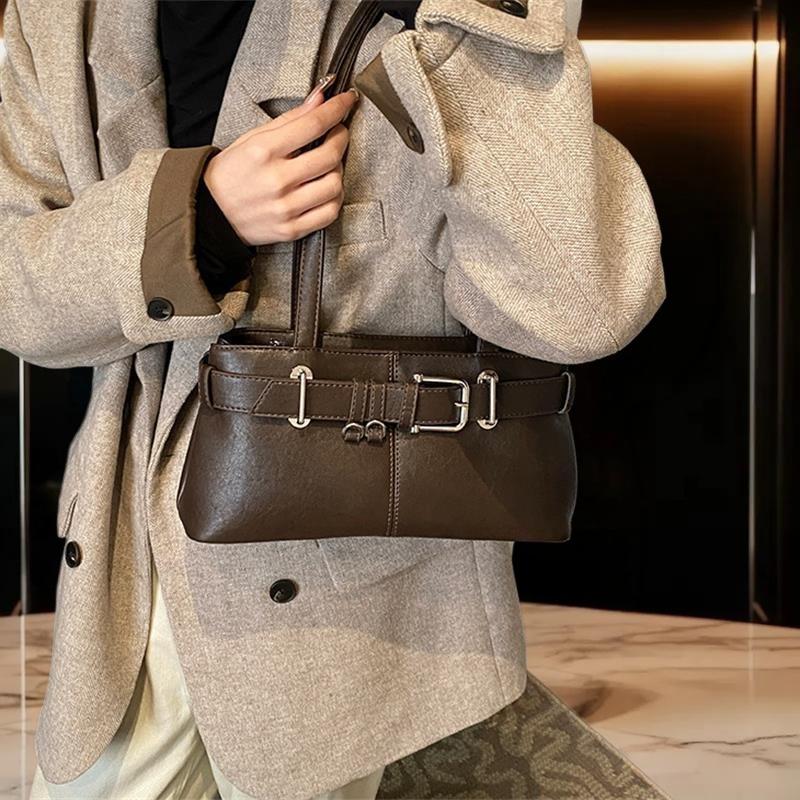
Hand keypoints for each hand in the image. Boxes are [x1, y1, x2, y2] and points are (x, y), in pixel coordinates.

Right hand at [202, 79, 359, 246]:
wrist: (211, 213)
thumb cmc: (231, 174)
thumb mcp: (252, 138)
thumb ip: (289, 120)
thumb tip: (320, 99)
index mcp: (264, 151)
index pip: (313, 124)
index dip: (337, 109)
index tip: (346, 101)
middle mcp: (276, 180)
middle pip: (330, 156)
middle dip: (340, 138)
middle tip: (337, 133)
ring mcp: (285, 207)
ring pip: (334, 186)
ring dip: (338, 171)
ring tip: (329, 164)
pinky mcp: (292, 229)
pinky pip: (329, 213)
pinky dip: (335, 198)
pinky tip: (326, 189)